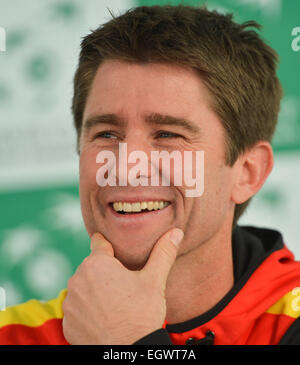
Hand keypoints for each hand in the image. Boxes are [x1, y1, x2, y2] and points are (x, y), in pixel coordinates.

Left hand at [62, 228, 183, 344]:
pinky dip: (88, 309)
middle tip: (123, 284)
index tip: (118, 253)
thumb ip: (163, 253)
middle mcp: (78, 279)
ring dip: (94, 289)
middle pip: (92, 266)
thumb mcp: (154, 281)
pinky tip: (104, 317)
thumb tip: (176, 232)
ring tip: (114, 302)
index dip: (110, 246)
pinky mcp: (68, 321)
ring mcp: (70, 302)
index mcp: (97, 264)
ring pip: (84, 286)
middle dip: (105, 271)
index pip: (99, 242)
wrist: (127, 353)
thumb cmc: (140, 315)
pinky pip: (78, 307)